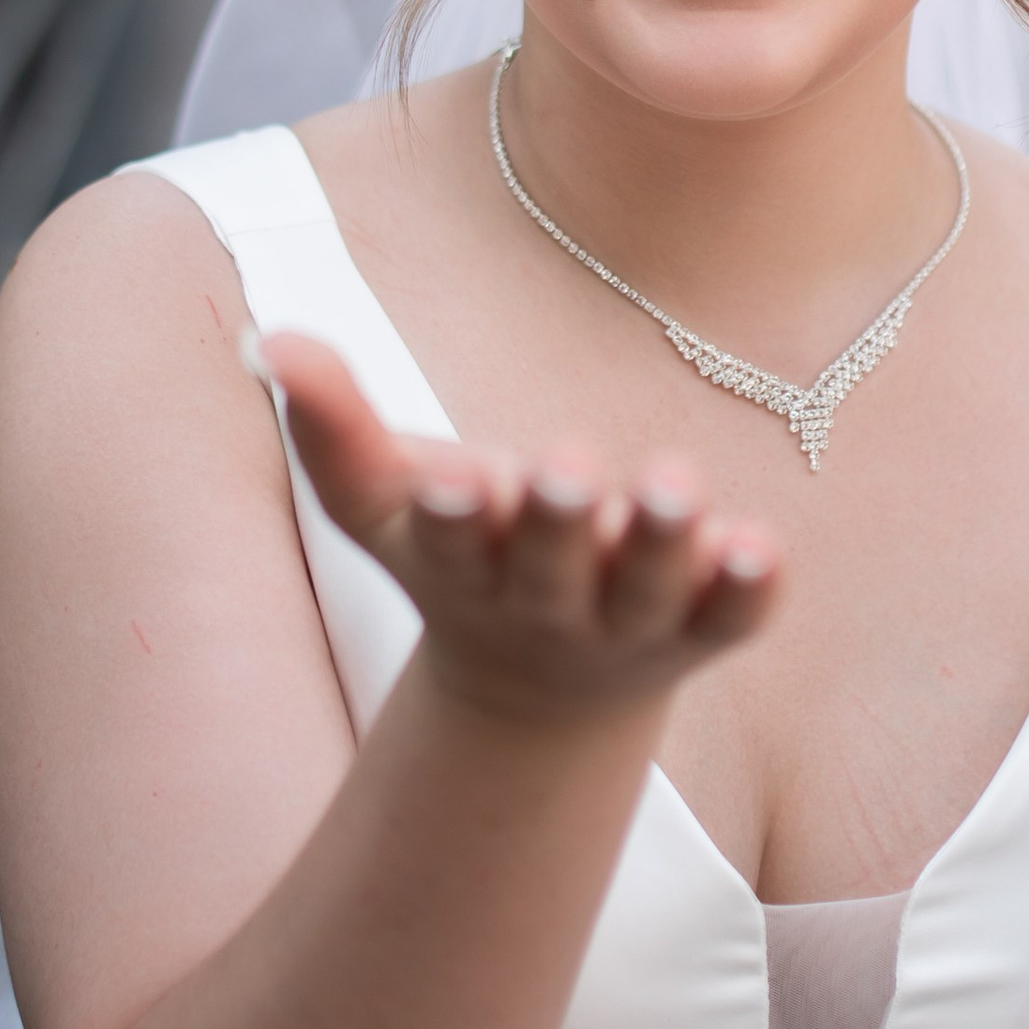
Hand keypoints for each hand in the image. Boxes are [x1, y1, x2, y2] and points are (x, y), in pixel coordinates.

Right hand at [258, 332, 780, 726]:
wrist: (541, 690)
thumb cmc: (458, 554)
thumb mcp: (384, 500)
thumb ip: (330, 420)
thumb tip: (264, 338)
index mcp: (467, 568)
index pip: (454, 544)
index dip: (458, 514)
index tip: (459, 477)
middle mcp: (548, 603)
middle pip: (554, 569)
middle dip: (561, 521)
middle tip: (569, 466)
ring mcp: (631, 621)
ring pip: (653, 592)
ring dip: (667, 543)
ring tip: (680, 485)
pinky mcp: (704, 624)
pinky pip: (732, 617)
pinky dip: (748, 590)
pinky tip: (763, 545)